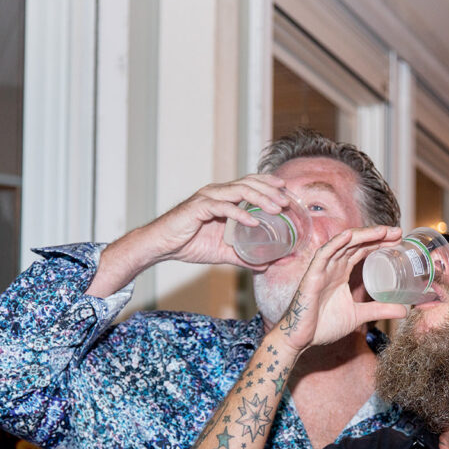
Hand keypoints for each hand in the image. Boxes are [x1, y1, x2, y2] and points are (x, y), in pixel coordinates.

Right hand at [149, 174, 295, 266]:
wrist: (161, 246)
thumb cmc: (189, 244)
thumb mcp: (223, 252)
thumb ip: (243, 256)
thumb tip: (265, 265)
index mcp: (222, 197)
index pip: (249, 183)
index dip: (268, 183)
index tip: (285, 189)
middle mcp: (216, 193)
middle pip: (248, 183)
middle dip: (269, 190)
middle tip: (286, 201)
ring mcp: (207, 198)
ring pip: (238, 191)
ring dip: (260, 198)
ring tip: (276, 208)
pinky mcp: (198, 208)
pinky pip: (223, 207)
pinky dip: (239, 213)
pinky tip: (253, 221)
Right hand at [277, 226, 407, 351]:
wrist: (301, 339)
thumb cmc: (323, 326)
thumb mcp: (358, 316)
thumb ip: (379, 310)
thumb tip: (404, 311)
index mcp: (341, 272)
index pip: (362, 250)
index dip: (379, 242)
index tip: (398, 239)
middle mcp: (332, 266)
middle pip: (356, 243)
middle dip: (376, 235)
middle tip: (397, 232)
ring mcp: (322, 269)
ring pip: (343, 244)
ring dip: (362, 235)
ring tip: (382, 231)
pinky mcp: (312, 276)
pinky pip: (323, 255)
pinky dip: (336, 244)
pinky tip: (349, 235)